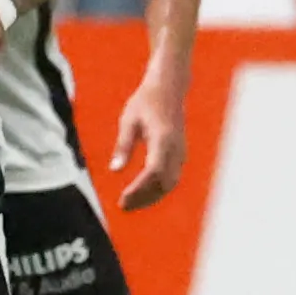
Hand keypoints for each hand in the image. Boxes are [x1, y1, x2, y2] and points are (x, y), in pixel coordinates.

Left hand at [111, 72, 188, 210]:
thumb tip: (115, 170)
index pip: (153, 172)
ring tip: (131, 204)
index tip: (123, 199)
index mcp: (163, 139)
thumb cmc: (146, 101)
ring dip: (151, 196)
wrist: (169, 88)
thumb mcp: (128, 120)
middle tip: (123, 206)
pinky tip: (142, 193)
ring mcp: (181, 151)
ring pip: (170, 183)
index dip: (139, 189)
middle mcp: (176, 148)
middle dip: (144, 198)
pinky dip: (158, 189)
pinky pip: (172, 177)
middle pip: (163, 183)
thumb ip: (123, 145)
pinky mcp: (180, 153)